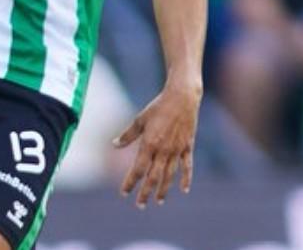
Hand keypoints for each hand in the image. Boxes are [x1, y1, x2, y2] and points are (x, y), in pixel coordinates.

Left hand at [113, 81, 200, 207]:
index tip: (124, 192)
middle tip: (140, 205)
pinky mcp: (188, 146)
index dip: (130, 182)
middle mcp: (163, 150)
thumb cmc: (158, 107)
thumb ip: (128, 135)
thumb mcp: (140, 120)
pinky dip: (186, 178)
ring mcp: (177, 150)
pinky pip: (187, 166)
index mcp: (149, 144)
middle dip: (146, 192)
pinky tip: (184, 189)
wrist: (182, 98)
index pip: (138, 169)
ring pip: (170, 175)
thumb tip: (114, 145)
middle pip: (153, 177)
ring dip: (164, 190)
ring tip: (159, 201)